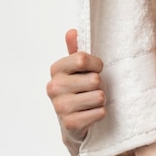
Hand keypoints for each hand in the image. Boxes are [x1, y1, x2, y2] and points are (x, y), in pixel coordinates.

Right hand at [46, 29, 105, 151]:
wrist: (74, 123)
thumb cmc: (79, 90)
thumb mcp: (77, 70)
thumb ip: (76, 51)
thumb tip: (72, 31)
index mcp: (56, 69)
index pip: (82, 59)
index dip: (97, 64)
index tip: (97, 69)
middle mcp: (54, 87)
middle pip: (94, 79)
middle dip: (100, 85)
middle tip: (92, 89)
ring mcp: (60, 107)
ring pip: (99, 96)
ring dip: (101, 99)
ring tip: (92, 101)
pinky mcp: (70, 123)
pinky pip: (99, 112)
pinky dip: (100, 113)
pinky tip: (91, 113)